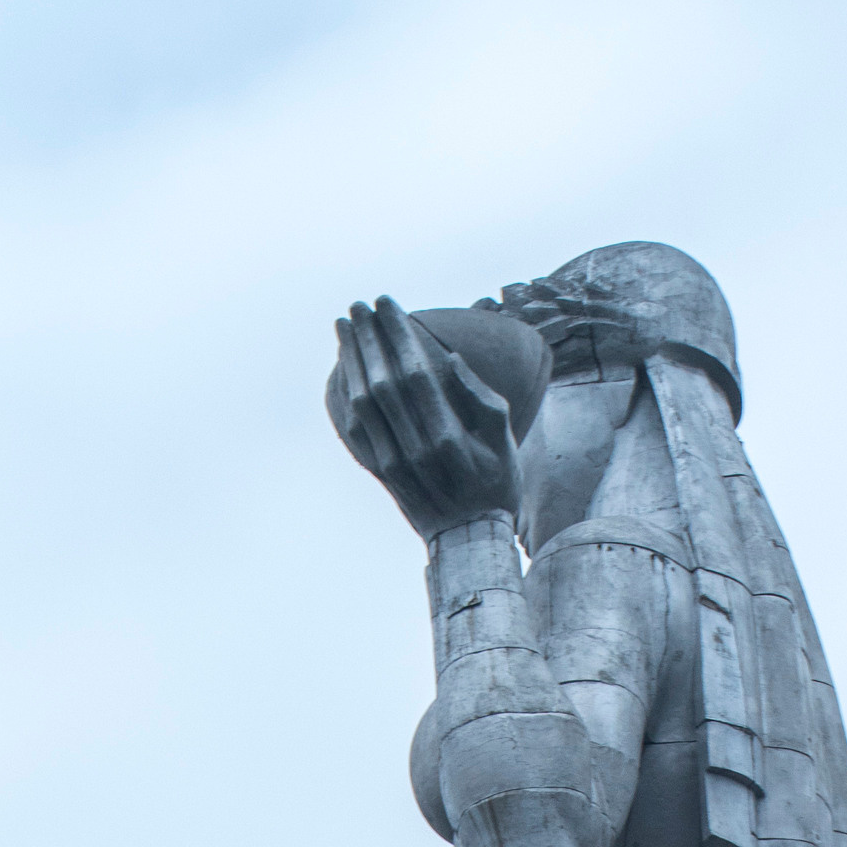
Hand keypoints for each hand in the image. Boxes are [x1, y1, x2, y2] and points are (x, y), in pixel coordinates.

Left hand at [326, 298, 521, 539]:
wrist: (472, 543)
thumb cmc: (495, 487)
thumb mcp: (505, 442)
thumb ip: (481, 399)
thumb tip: (450, 360)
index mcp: (448, 435)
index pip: (414, 371)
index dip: (396, 334)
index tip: (385, 303)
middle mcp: (416, 448)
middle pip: (383, 382)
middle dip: (368, 339)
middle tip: (357, 305)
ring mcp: (395, 464)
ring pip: (363, 404)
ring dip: (351, 362)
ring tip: (344, 327)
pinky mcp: (382, 475)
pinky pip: (356, 431)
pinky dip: (345, 397)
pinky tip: (341, 372)